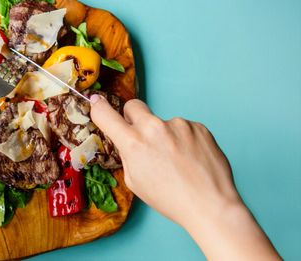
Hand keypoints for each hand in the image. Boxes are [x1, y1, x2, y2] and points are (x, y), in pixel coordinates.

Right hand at [90, 96, 278, 260]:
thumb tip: (126, 139)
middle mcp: (154, 128)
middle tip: (142, 137)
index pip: (105, 114)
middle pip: (133, 106)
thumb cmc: (171, 199)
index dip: (98, 107)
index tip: (96, 101)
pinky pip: (183, 128)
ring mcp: (178, 124)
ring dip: (165, 135)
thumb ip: (127, 154)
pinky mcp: (198, 126)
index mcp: (133, 143)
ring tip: (178, 161)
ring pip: (162, 122)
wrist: (210, 205)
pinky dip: (184, 140)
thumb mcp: (135, 181)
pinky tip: (191, 159)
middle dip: (133, 118)